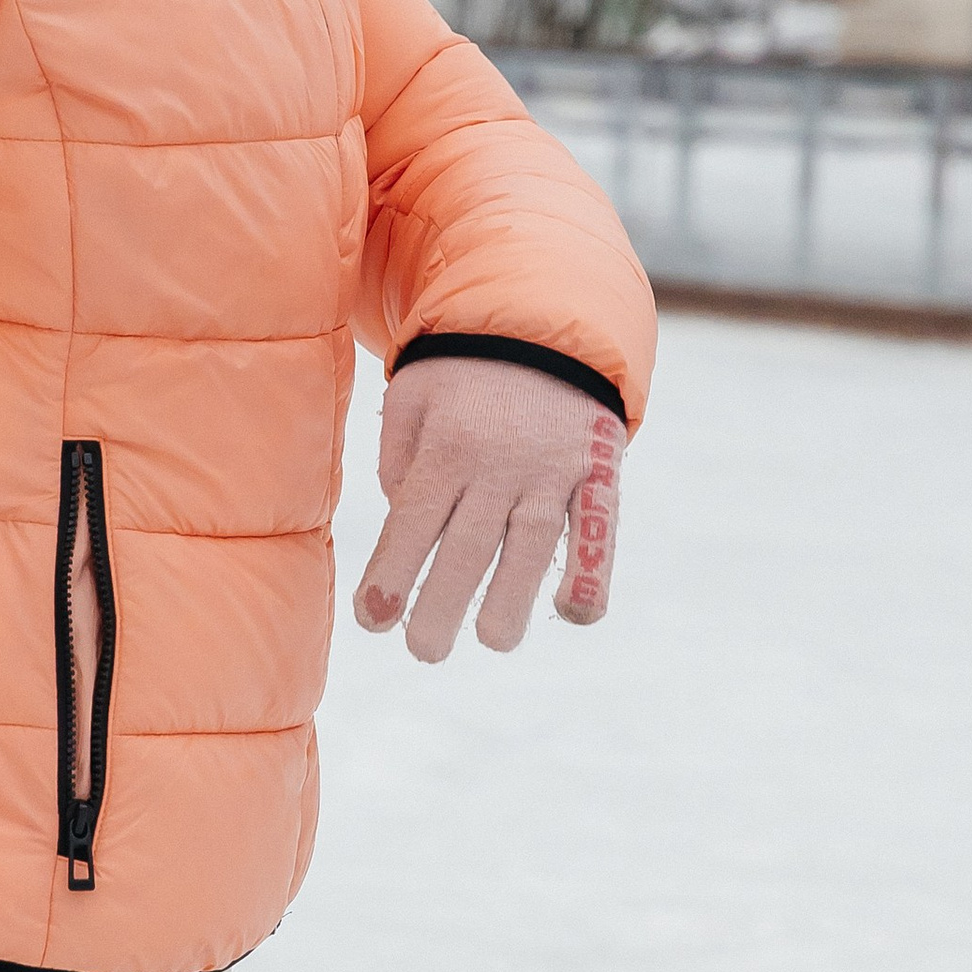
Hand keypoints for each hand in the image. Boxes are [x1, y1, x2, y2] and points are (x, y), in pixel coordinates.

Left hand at [352, 357, 623, 663]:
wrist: (546, 320)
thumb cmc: (463, 371)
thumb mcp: (412, 394)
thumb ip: (397, 459)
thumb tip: (401, 521)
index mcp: (447, 446)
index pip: (412, 522)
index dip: (391, 575)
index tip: (372, 621)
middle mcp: (500, 463)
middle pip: (468, 547)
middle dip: (442, 605)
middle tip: (423, 651)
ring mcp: (553, 470)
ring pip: (531, 545)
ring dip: (512, 600)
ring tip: (494, 641)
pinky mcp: (598, 472)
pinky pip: (599, 529)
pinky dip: (593, 572)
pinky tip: (575, 612)